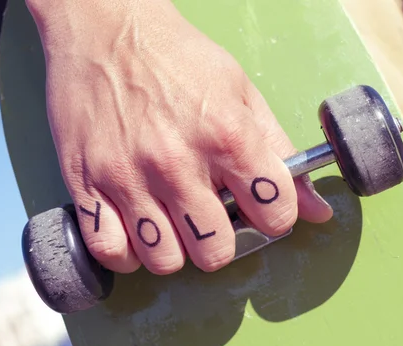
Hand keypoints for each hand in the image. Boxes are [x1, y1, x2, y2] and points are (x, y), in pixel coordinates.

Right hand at [26, 0, 332, 273]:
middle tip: (213, 220)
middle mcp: (178, 162)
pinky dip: (128, 253)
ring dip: (176, 250)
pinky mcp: (86, 183)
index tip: (262, 210)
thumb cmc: (178, 59)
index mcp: (227, 136)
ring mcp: (128, 176)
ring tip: (174, 223)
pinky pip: (111, 252)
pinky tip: (138, 231)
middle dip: (222, 242)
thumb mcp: (243, 94)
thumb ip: (281, 155)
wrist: (106, 28)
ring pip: (165, 259)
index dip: (275, 217)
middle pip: (216, 251)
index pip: (274, 214)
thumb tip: (317, 210)